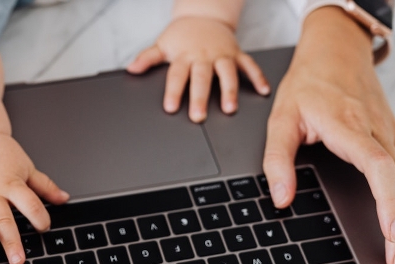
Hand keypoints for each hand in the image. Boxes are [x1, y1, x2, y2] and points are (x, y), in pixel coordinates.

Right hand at [0, 133, 68, 263]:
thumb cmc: (1, 153)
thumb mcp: (26, 167)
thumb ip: (44, 186)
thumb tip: (64, 198)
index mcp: (11, 183)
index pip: (29, 203)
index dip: (39, 216)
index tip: (45, 227)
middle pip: (3, 217)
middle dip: (10, 240)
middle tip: (17, 259)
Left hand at [126, 16, 269, 121]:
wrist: (204, 15)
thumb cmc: (182, 35)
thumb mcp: (162, 45)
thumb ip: (147, 58)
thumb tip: (131, 69)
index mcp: (185, 56)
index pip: (177, 76)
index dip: (173, 92)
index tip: (170, 107)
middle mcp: (204, 56)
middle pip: (201, 78)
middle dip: (200, 97)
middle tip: (198, 116)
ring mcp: (222, 55)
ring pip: (227, 73)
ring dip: (229, 90)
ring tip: (230, 108)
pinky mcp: (237, 53)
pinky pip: (249, 65)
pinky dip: (257, 77)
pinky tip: (263, 91)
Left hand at [262, 7, 394, 263]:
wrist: (335, 50)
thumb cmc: (308, 84)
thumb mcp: (280, 118)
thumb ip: (278, 159)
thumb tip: (281, 199)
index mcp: (350, 127)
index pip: (379, 167)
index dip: (388, 201)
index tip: (391, 232)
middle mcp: (379, 132)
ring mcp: (392, 135)